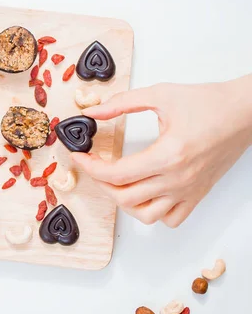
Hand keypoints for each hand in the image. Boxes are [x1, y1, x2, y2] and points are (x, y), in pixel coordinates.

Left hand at [71, 74, 251, 227]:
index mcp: (168, 155)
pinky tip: (144, 193)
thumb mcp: (160, 94)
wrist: (245, 111)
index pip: (116, 174)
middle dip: (100, 182)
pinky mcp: (197, 194)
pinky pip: (170, 219)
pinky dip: (151, 213)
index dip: (90, 167)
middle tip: (93, 166)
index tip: (78, 156)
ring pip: (145, 215)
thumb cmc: (208, 101)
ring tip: (116, 182)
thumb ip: (121, 104)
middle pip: (124, 197)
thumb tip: (91, 112)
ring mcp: (188, 190)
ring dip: (123, 202)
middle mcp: (178, 179)